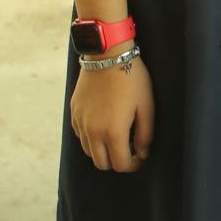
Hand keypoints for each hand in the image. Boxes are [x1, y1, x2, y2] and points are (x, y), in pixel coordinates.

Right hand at [70, 57, 154, 171]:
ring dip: (103, 151)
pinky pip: (80, 136)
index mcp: (113, 132)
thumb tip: (142, 153)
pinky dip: (91, 138)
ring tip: (117, 137)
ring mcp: (80, 122)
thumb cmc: (132, 80)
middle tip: (129, 149)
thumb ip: (145, 134)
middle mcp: (93, 131)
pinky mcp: (74, 113)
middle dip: (117, 162)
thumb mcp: (147, 106)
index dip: (134, 165)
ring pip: (89, 152)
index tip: (140, 157)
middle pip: (102, 164)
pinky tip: (103, 126)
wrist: (107, 56)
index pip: (121, 165)